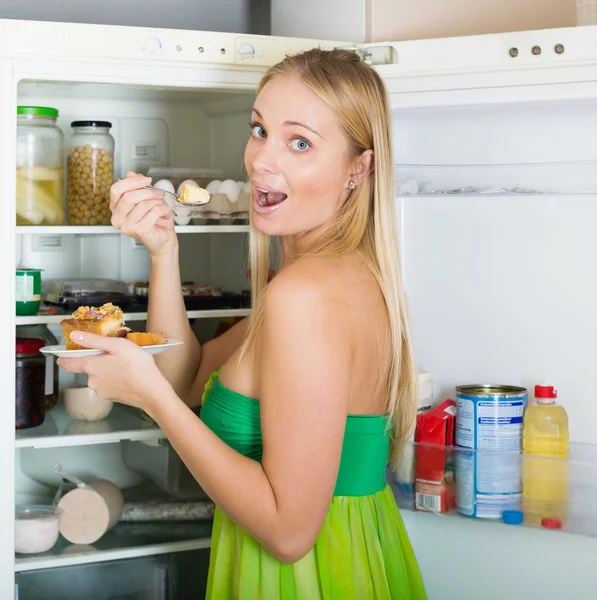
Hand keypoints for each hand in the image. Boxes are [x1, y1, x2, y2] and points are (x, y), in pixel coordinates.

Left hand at [57, 331, 173, 414]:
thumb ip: (94, 340)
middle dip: (98, 361)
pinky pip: (108, 384)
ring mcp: (101, 391)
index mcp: (91, 366)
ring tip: (125, 365)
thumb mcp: (118, 346)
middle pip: (88, 368)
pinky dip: (115, 379)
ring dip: (107, 370)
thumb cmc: (138, 366)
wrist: (152, 392)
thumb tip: (75, 336)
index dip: (64, 358)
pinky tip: (128, 376)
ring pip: (99, 376)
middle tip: (115, 355)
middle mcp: (92, 381)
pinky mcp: (111, 397)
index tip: (61, 355)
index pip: (69, 363)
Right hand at [110, 172, 176, 256]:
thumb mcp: (147, 198)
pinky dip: (163, 210)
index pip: (116, 189)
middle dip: (147, 192)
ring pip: (143, 204)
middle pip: (129, 196)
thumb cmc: (155, 220)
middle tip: (159, 193)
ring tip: (162, 206)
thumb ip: (138, 186)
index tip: (146, 179)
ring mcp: (127, 226)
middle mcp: (117, 218)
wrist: (164, 239)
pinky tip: (164, 214)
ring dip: (157, 202)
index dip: (132, 182)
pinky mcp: (140, 231)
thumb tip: (132, 174)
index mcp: (116, 208)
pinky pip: (153, 212)